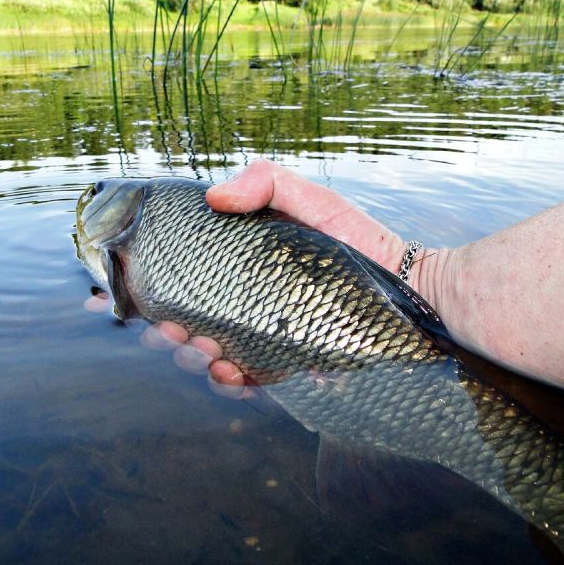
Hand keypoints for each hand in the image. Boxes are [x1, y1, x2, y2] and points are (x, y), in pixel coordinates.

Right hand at [143, 159, 416, 389]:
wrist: (409, 289)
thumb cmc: (360, 240)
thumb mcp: (312, 199)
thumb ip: (266, 183)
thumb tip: (214, 197)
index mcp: (246, 267)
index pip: (194, 282)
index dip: (165, 292)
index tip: (154, 300)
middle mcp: (252, 303)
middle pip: (196, 323)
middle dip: (175, 333)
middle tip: (174, 331)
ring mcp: (269, 335)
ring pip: (218, 355)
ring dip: (199, 359)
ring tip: (205, 351)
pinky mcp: (291, 362)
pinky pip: (255, 378)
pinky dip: (237, 381)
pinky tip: (233, 373)